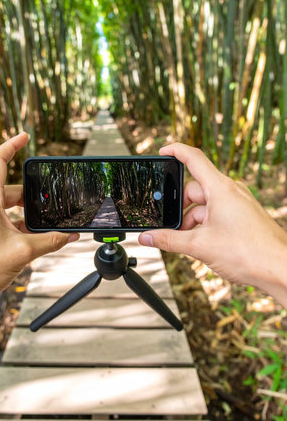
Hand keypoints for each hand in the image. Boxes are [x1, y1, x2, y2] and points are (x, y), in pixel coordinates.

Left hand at [0, 133, 78, 308]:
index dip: (12, 144)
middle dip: (34, 196)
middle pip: (12, 188)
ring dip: (28, 215)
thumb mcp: (22, 252)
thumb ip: (51, 241)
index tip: (25, 136)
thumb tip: (70, 236)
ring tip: (45, 227)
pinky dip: (21, 225)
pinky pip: (6, 220)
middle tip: (51, 203)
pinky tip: (35, 238)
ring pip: (10, 206)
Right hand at [139, 143, 286, 304]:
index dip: (175, 151)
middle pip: (194, 190)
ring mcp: (238, 203)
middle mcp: (230, 191)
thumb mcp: (199, 246)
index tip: (161, 152)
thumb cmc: (250, 253)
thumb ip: (169, 240)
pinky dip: (205, 225)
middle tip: (172, 229)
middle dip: (180, 210)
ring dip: (192, 221)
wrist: (280, 269)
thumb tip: (147, 237)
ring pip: (205, 205)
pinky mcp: (242, 215)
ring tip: (191, 244)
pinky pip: (216, 213)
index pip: (194, 158)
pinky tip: (203, 244)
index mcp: (220, 189)